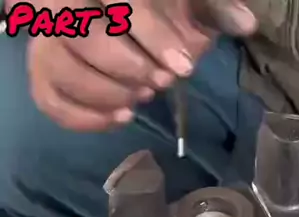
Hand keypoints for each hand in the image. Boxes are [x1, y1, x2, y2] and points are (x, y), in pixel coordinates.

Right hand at [23, 0, 255, 130]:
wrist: (143, 20)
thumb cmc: (169, 6)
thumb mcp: (192, 2)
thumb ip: (213, 8)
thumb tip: (245, 22)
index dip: (150, 35)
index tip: (182, 68)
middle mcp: (63, 3)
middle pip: (75, 34)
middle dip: (126, 67)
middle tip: (161, 83)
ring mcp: (48, 37)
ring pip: (56, 67)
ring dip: (104, 93)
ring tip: (141, 99)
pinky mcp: (46, 68)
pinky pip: (47, 97)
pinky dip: (82, 116)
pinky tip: (120, 118)